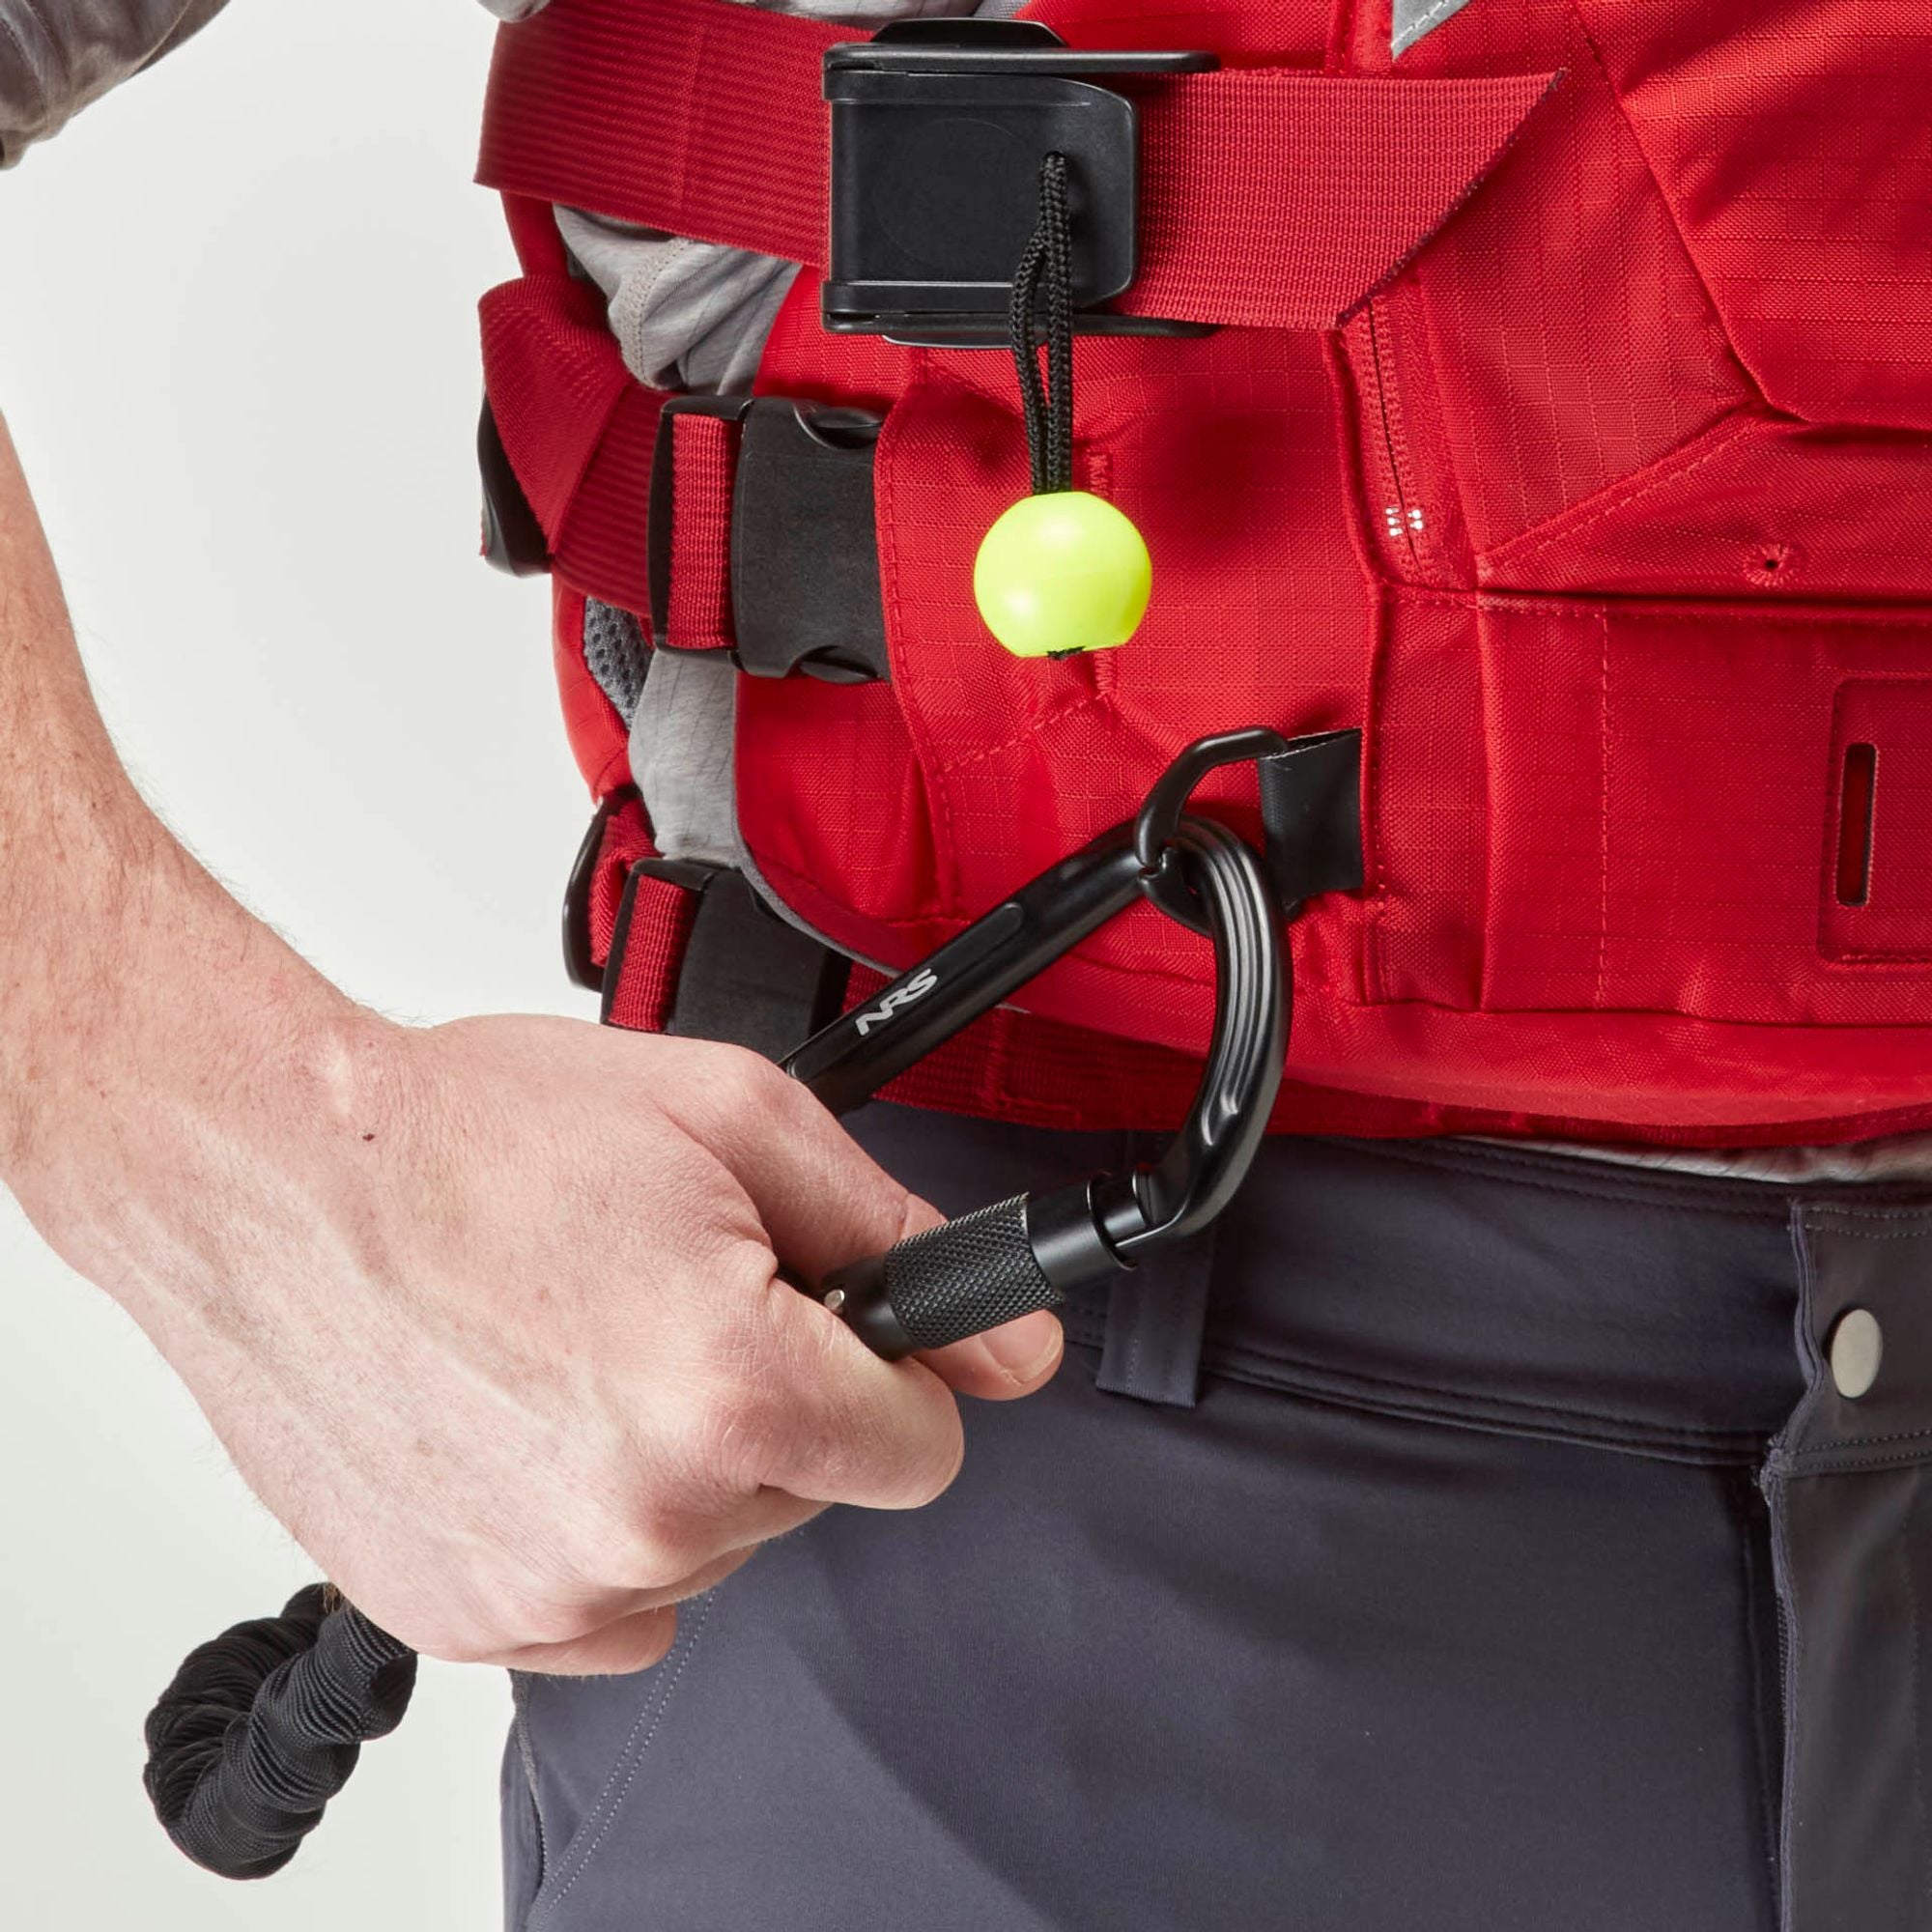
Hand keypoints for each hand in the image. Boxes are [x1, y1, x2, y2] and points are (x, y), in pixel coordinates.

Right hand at [20, 1006, 1063, 1675]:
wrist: (272, 1172)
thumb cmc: (472, 1135)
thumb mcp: (733, 1118)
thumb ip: (895, 1236)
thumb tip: (1011, 1342)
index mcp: (728, 1390)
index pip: (923, 1448)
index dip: (891, 1373)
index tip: (837, 1332)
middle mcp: (648, 1516)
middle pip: (813, 1490)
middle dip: (773, 1398)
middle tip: (666, 1297)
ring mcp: (552, 1587)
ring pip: (714, 1545)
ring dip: (678, 1461)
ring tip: (578, 1342)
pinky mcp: (472, 1619)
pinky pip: (611, 1602)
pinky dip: (594, 1522)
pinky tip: (531, 1422)